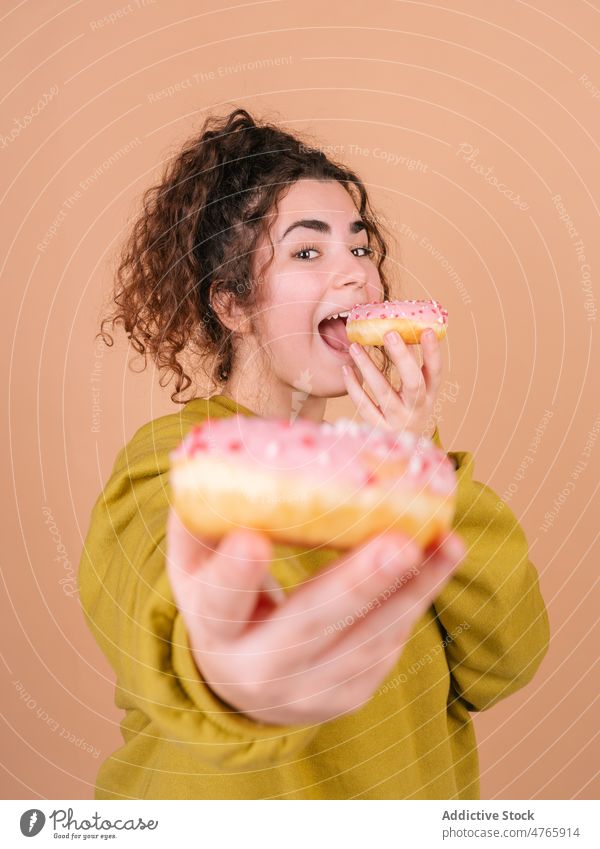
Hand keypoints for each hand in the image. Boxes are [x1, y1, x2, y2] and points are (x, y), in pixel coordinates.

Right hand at [166, 506, 465, 725]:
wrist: (242, 683)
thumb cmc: (224, 605)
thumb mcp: (197, 569)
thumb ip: (202, 521)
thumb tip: (212, 453)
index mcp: (213, 628)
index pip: (221, 602)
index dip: (235, 574)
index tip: (253, 539)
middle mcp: (255, 669)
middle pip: (308, 626)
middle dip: (357, 584)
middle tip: (399, 544)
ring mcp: (304, 691)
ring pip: (364, 640)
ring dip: (411, 590)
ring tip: (447, 545)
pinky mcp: (345, 697)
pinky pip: (384, 648)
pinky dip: (413, 603)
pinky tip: (436, 566)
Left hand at [342, 329, 441, 439]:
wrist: (402, 451)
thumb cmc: (407, 410)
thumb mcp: (418, 393)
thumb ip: (411, 367)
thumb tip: (397, 330)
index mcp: (430, 395)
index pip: (436, 372)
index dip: (432, 353)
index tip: (426, 330)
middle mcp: (417, 409)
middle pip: (413, 383)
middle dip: (402, 357)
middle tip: (389, 333)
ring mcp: (398, 420)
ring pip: (384, 393)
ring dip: (369, 367)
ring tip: (355, 347)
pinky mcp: (378, 429)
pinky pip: (365, 406)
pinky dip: (354, 387)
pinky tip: (346, 369)